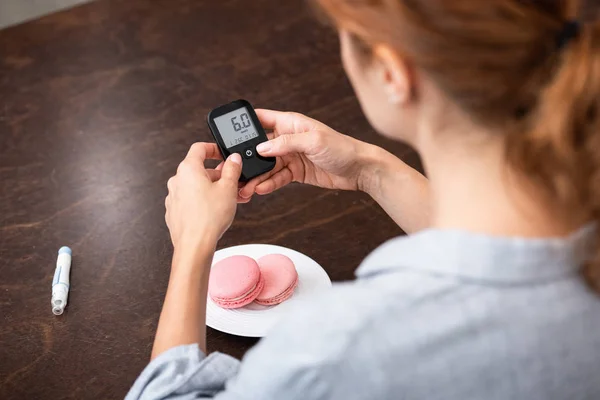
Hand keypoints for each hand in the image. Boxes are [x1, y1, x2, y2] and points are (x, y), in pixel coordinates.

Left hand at [166, 143, 241, 248]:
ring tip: (228, 199)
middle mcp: (177, 180)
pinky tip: (215, 210)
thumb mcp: (228, 188)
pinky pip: (190, 200)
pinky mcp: (174, 211)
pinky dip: (202, 200)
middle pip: (199, 169)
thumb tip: (233, 160)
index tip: (223, 154)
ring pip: (195, 186)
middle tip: (233, 183)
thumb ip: (232, 169)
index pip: (200, 148)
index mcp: (188, 169)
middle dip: (218, 175)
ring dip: (212, 189)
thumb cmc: (209, 218)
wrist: (194, 245)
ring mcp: (173, 196)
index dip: (214, 149)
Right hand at [238, 109, 374, 200]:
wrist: (359, 169)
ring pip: (266, 166)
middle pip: (260, 147)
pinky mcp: (295, 172)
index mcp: (290, 122)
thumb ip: (286, 143)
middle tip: (234, 170)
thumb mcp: (313, 141)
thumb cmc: (342, 147)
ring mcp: (291, 156)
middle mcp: (288, 138)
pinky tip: (260, 190)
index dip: (244, 124)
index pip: (261, 119)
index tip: (227, 133)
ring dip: (256, 176)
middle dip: (247, 158)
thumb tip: (262, 147)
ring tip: (245, 187)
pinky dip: (268, 184)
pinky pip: (277, 178)